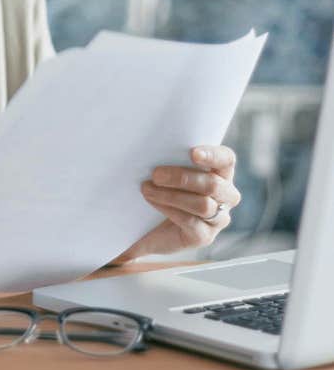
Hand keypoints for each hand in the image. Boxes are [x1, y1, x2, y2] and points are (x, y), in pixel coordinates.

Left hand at [109, 145, 240, 263]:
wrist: (151, 228)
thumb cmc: (162, 190)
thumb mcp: (166, 172)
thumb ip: (166, 156)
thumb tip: (144, 132)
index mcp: (221, 174)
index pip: (226, 160)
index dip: (213, 155)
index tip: (192, 152)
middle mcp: (226, 196)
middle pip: (213, 184)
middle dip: (182, 177)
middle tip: (155, 174)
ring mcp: (218, 218)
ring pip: (202, 204)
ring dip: (172, 195)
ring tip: (147, 189)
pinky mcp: (205, 236)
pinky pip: (191, 222)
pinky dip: (169, 210)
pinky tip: (153, 202)